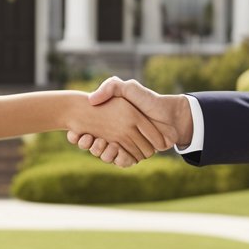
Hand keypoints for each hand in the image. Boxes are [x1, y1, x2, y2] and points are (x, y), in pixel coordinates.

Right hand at [67, 77, 192, 164]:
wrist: (172, 116)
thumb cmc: (150, 101)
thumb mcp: (129, 89)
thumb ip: (111, 87)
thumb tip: (91, 100)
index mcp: (113, 121)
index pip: (89, 132)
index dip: (80, 135)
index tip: (76, 133)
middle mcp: (118, 134)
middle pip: (97, 146)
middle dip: (90, 145)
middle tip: (86, 139)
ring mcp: (127, 145)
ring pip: (108, 155)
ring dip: (103, 153)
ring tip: (101, 143)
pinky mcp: (135, 154)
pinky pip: (122, 161)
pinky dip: (119, 159)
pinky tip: (117, 151)